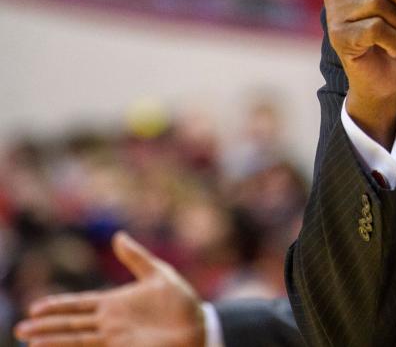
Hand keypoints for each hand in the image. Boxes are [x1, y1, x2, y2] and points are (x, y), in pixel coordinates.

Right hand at [14, 232, 204, 346]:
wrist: (198, 325)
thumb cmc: (180, 301)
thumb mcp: (158, 274)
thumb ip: (136, 258)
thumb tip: (118, 236)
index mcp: (114, 303)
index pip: (78, 304)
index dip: (58, 306)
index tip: (35, 308)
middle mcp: (109, 323)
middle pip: (71, 324)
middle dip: (46, 327)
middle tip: (21, 329)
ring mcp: (115, 338)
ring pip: (77, 339)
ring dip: (55, 342)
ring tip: (31, 344)